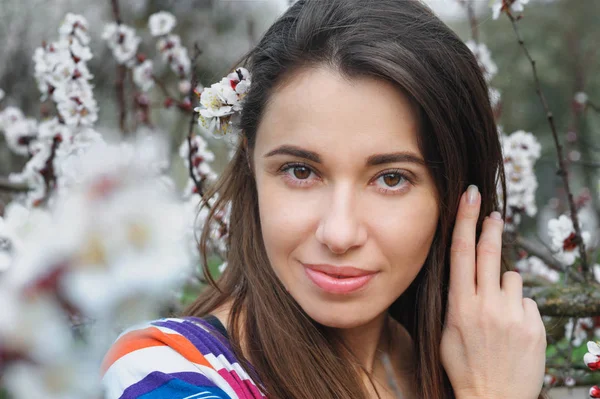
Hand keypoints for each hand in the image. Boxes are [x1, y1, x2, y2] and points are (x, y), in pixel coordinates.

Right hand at [440, 185, 545, 398]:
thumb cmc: (464, 367)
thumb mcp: (446, 333)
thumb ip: (457, 302)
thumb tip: (469, 277)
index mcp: (460, 306)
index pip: (461, 252)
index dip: (466, 221)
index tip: (470, 198)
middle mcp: (487, 306)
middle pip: (489, 253)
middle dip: (490, 227)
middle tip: (493, 212)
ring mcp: (513, 315)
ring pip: (512, 279)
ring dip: (505, 287)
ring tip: (498, 315)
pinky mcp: (535, 326)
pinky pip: (527, 302)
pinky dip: (520, 309)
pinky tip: (513, 331)